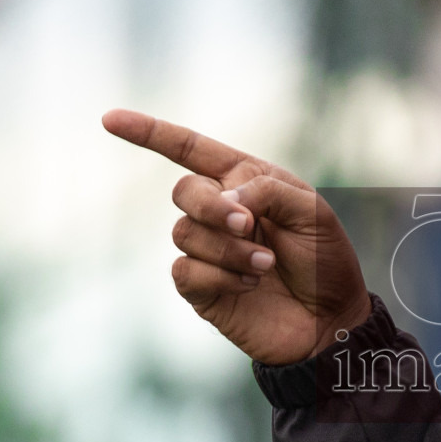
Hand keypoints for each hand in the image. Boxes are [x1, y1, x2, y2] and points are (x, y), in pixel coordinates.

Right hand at [103, 109, 371, 364]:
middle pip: (184, 190)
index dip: (149, 133)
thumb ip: (268, 189)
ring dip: (227, 248)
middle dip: (210, 205)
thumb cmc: (326, 261)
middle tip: (248, 226)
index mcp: (245, 182)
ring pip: (185, 232)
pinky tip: (250, 284)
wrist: (331, 321)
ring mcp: (207, 251)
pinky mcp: (201, 288)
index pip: (190, 149)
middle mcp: (220, 212)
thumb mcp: (312, 212)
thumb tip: (222, 196)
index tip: (109, 119)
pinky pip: (185, 270)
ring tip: (265, 265)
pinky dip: (219, 275)